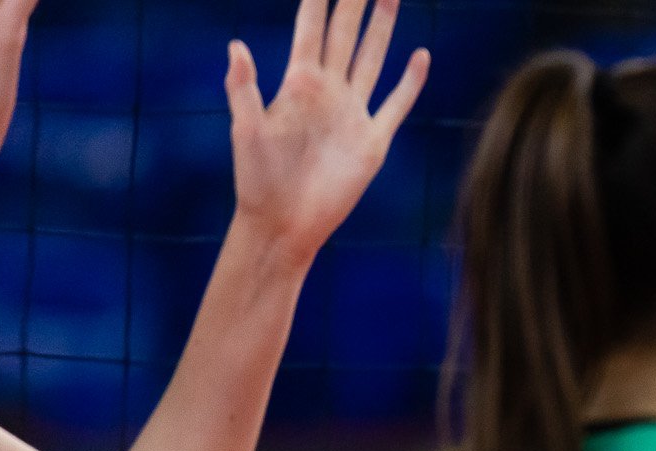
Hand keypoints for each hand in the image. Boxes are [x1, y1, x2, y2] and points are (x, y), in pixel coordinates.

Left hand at [225, 0, 428, 262]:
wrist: (284, 224)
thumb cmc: (257, 180)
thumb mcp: (246, 132)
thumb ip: (244, 88)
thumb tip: (235, 46)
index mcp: (297, 83)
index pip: (311, 27)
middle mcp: (328, 91)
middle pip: (345, 33)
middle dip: (354, 1)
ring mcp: (352, 113)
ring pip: (371, 58)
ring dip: (381, 27)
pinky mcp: (372, 141)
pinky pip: (396, 104)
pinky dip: (410, 81)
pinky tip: (420, 57)